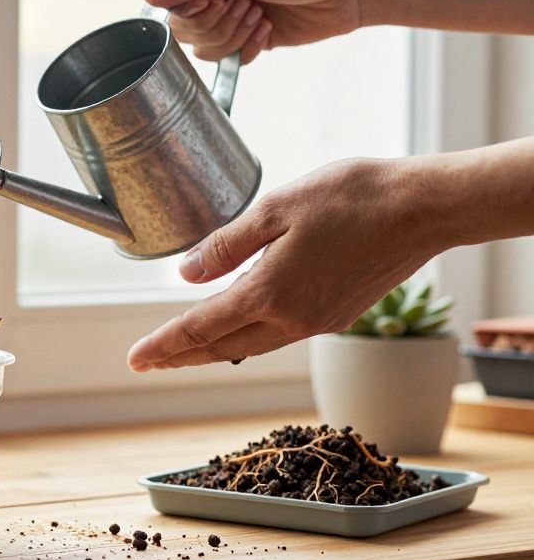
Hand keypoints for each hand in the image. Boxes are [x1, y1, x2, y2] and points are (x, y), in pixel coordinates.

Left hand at [126, 158, 447, 370]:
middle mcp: (293, 319)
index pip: (200, 328)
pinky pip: (279, 335)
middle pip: (222, 347)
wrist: (426, 209)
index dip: (163, 345)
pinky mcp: (339, 315)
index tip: (134, 359)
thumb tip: (186, 273)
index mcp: (270, 293)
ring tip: (182, 350)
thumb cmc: (353, 197)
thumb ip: (226, 245)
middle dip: (180, 355)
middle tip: (147, 362)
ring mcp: (319, 322)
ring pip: (251, 346)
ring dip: (213, 349)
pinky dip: (248, 336)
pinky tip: (238, 325)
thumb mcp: (275, 208)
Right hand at [141, 0, 364, 63]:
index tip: (216, 1)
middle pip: (181, 26)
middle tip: (246, 6)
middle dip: (215, 24)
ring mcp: (228, 10)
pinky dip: (246, 49)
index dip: (187, 8)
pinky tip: (268, 30)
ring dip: (232, 36)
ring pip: (201, 45)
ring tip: (260, 15)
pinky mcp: (245, 35)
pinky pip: (225, 57)